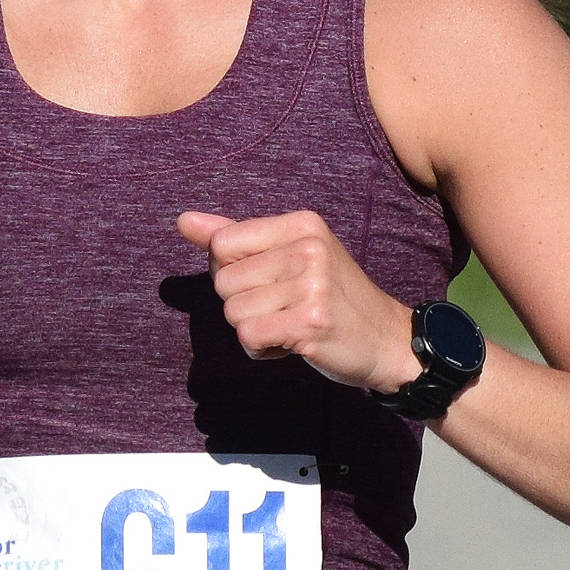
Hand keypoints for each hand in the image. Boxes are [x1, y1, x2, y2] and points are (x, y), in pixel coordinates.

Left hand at [177, 210, 418, 393]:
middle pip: (223, 281)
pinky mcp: (311, 321)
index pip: (222, 243)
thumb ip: (236, 238)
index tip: (267, 281)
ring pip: (233, 312)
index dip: (231, 272)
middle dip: (242, 304)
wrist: (387, 339)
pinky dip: (262, 349)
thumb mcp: (289, 256)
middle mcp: (308, 247)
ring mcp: (312, 284)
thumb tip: (182, 220)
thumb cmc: (330, 297)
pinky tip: (292, 343)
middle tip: (285, 308)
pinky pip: (249, 337)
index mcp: (302, 224)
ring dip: (254, 330)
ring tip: (290, 325)